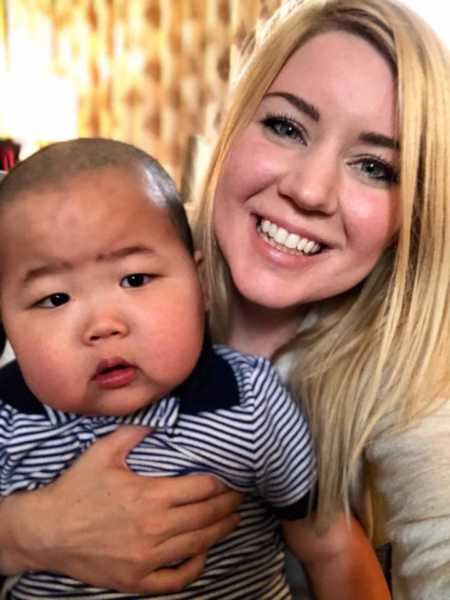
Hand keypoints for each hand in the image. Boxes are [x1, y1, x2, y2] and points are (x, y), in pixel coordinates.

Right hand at [0, 426, 241, 592]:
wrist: (47, 531)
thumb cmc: (76, 489)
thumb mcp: (103, 452)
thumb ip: (134, 434)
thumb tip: (159, 423)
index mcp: (150, 495)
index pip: (202, 489)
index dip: (221, 484)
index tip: (230, 479)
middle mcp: (155, 528)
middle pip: (207, 516)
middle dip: (228, 506)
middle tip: (239, 498)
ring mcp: (148, 558)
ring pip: (198, 545)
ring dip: (220, 532)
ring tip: (231, 521)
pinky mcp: (138, 581)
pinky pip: (176, 579)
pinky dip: (194, 568)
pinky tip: (201, 554)